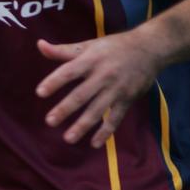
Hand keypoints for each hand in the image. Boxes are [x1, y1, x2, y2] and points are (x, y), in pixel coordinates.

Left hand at [36, 29, 157, 147]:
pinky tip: (94, 144)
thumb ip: (64, 50)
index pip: (69, 72)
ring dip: (83, 125)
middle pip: (81, 94)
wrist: (150, 49)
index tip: (40, 93)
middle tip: (50, 121)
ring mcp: (116, 89)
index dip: (54, 81)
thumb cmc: (114, 47)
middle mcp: (103, 75)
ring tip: (68, 138)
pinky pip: (115, 118)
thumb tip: (39, 45)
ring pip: (97, 110)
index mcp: (91, 60)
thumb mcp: (89, 45)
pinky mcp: (127, 100)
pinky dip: (106, 132)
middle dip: (65, 108)